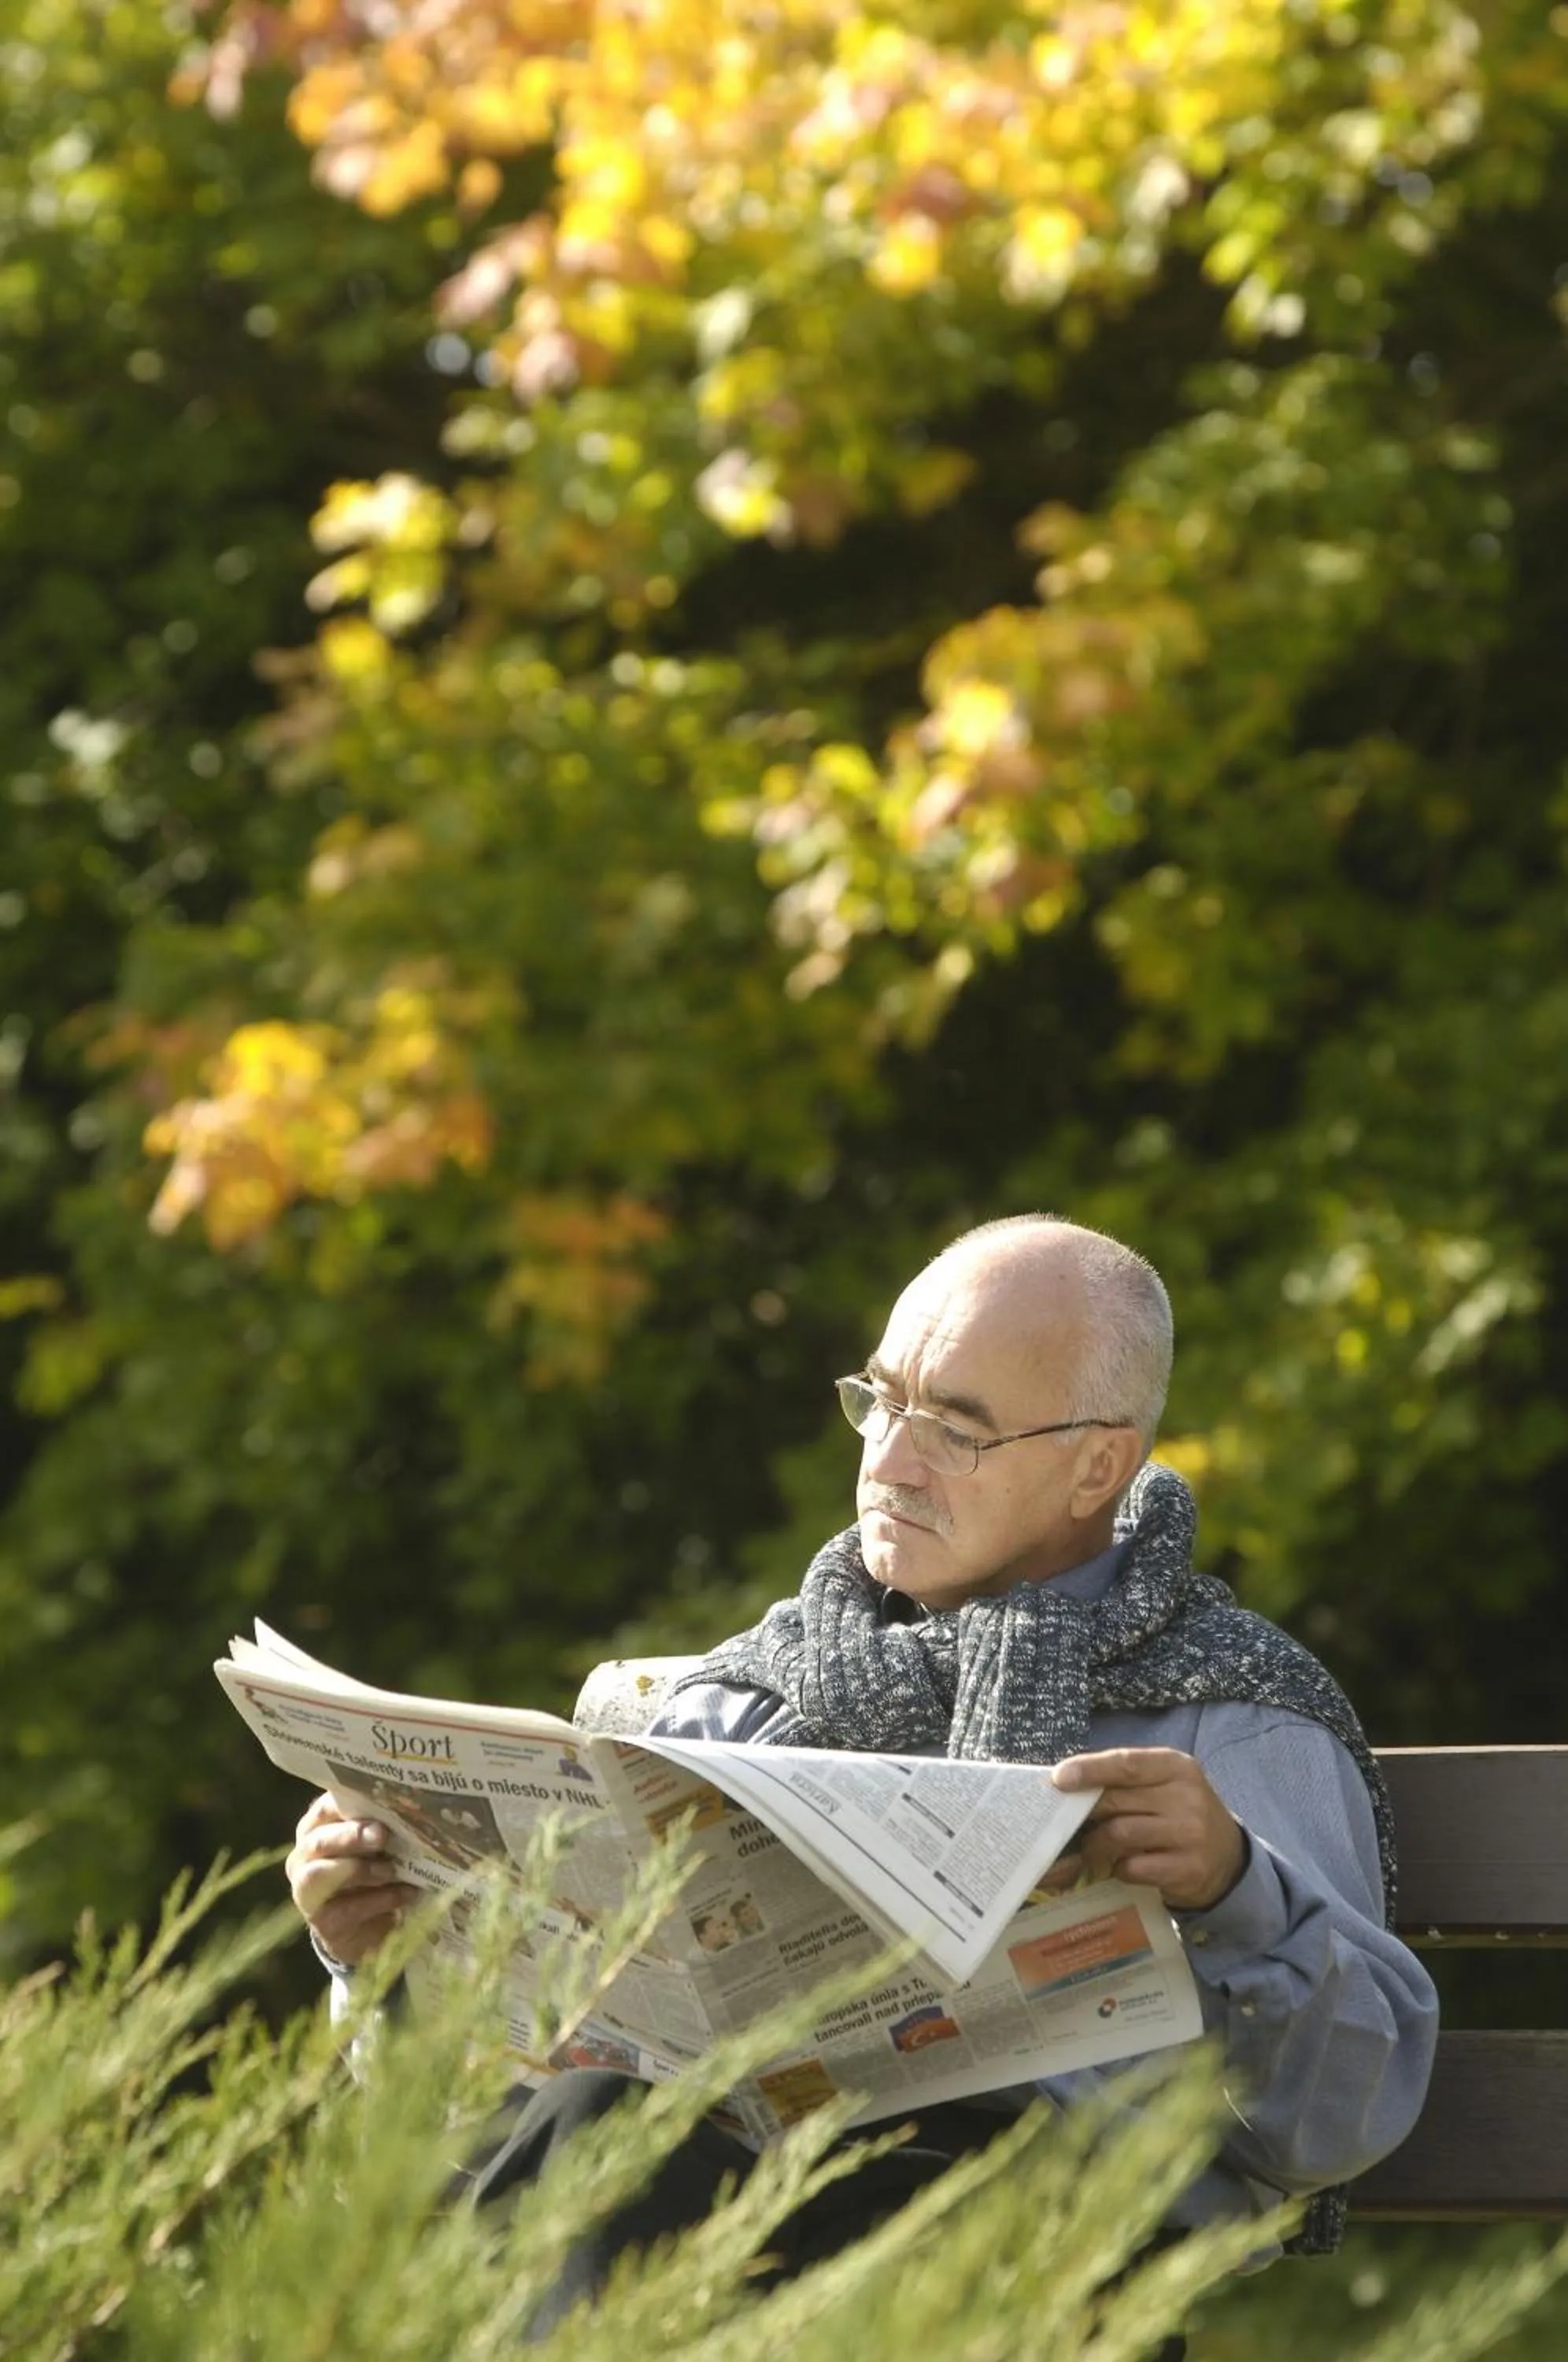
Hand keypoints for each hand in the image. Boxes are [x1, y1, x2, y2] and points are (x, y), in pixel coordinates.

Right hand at [285, 1791, 420, 1965]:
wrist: (363, 1929)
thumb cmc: (369, 1873)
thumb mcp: (374, 1847)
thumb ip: (379, 1829)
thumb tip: (408, 1813)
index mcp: (315, 1829)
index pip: (325, 1808)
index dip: (348, 1802)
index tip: (377, 1801)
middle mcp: (303, 1857)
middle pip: (319, 1841)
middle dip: (352, 1836)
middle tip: (381, 1834)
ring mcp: (305, 1892)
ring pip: (320, 1875)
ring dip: (360, 1869)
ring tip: (391, 1869)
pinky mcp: (322, 1923)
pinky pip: (347, 1908)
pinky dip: (380, 1899)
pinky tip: (405, 1894)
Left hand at [1051, 1747, 1247, 1912]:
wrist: (1227, 1858)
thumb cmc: (1179, 1814)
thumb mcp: (1161, 1786)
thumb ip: (1123, 1782)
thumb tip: (1064, 1784)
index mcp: (1175, 1766)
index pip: (1126, 1763)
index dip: (1090, 1770)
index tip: (1059, 1778)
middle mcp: (1186, 1796)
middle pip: (1116, 1801)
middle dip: (1083, 1815)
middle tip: (1063, 1826)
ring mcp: (1191, 1834)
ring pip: (1120, 1835)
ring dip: (1096, 1845)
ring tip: (1092, 1850)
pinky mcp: (1189, 1869)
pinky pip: (1134, 1868)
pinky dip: (1119, 1870)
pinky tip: (1122, 1868)